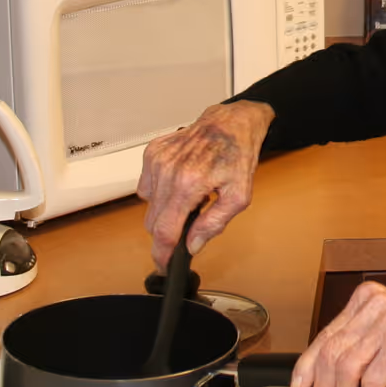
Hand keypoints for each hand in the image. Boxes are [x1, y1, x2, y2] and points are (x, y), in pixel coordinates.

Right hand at [138, 100, 274, 262]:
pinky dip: (160, 191)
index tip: (164, 264)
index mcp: (189, 184)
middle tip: (189, 223)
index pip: (165, 231)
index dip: (163, 253)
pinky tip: (179, 182)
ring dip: (165, 209)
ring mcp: (157, 160)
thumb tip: (193, 244)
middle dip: (167, 231)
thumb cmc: (237, 154)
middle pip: (153, 221)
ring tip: (189, 196)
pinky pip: (146, 185)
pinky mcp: (152, 152)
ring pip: (148, 205)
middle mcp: (168, 171)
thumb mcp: (239, 196)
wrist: (231, 123)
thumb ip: (214, 223)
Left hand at [290, 281, 385, 386]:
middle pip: (332, 354)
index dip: (308, 365)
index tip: (300, 384)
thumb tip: (319, 375)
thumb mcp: (384, 332)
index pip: (326, 334)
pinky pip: (371, 382)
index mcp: (367, 298)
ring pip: (347, 370)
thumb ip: (355, 345)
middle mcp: (376, 306)